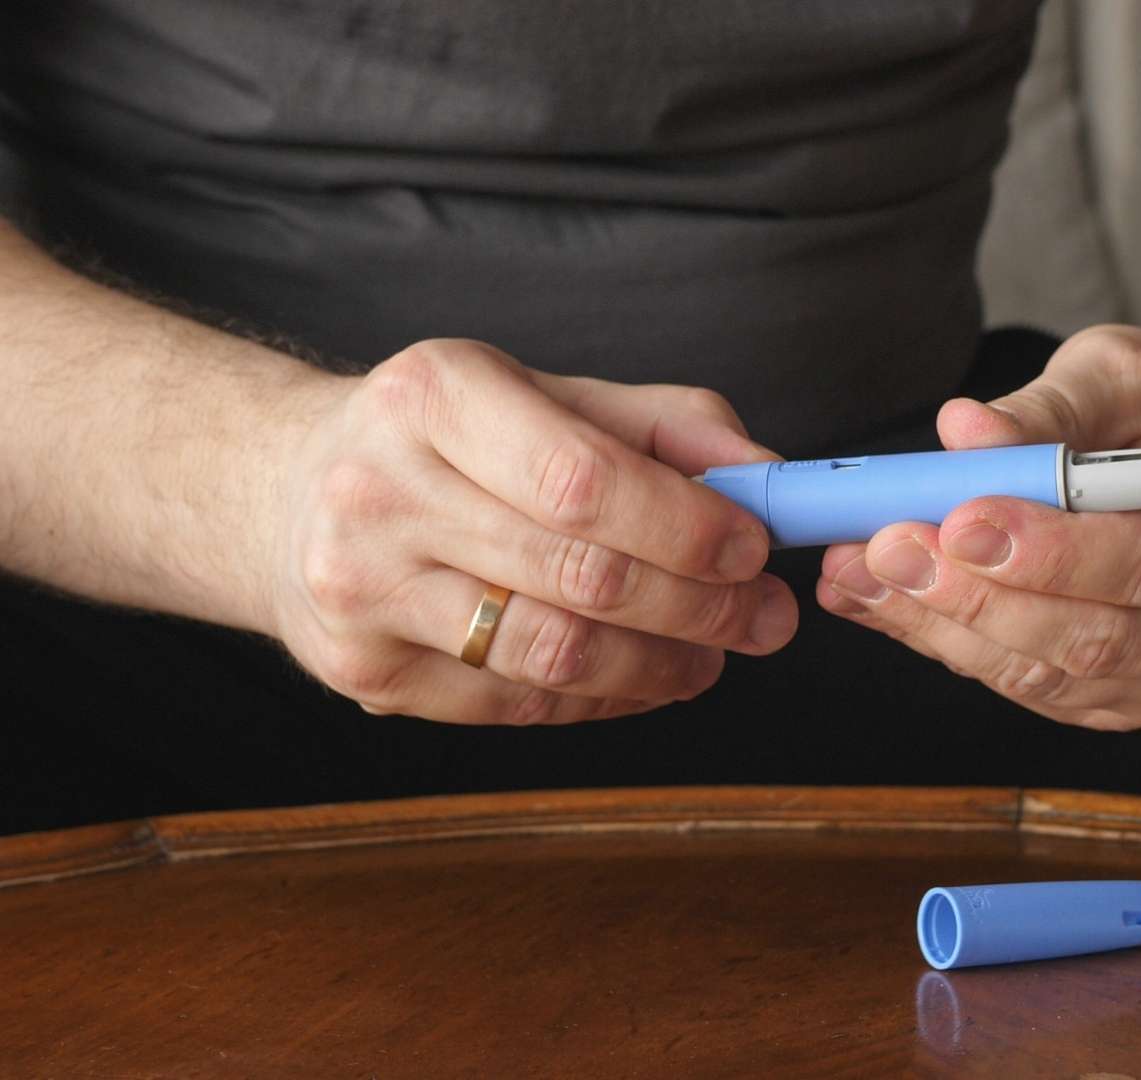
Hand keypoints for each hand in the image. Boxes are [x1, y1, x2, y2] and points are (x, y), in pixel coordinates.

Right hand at [267, 339, 794, 724]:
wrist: (285, 493)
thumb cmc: (451, 440)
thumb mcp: (550, 395)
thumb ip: (671, 429)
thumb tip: (772, 482)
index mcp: (434, 394)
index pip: (582, 478)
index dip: (685, 527)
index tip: (755, 549)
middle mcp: (380, 489)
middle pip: (579, 574)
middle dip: (699, 606)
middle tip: (765, 618)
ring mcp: (361, 589)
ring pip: (552, 655)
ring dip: (660, 666)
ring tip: (714, 655)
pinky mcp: (363, 670)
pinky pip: (516, 704)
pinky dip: (602, 698)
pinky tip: (642, 677)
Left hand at [817, 325, 1140, 729]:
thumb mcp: (1127, 370)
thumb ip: (1049, 406)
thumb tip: (961, 433)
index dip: (1053, 551)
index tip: (958, 518)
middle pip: (1102, 638)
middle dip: (979, 597)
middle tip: (886, 546)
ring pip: (1058, 678)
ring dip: (948, 629)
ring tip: (862, 570)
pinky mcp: (1138, 704)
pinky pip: (1038, 691)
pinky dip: (956, 647)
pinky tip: (889, 600)